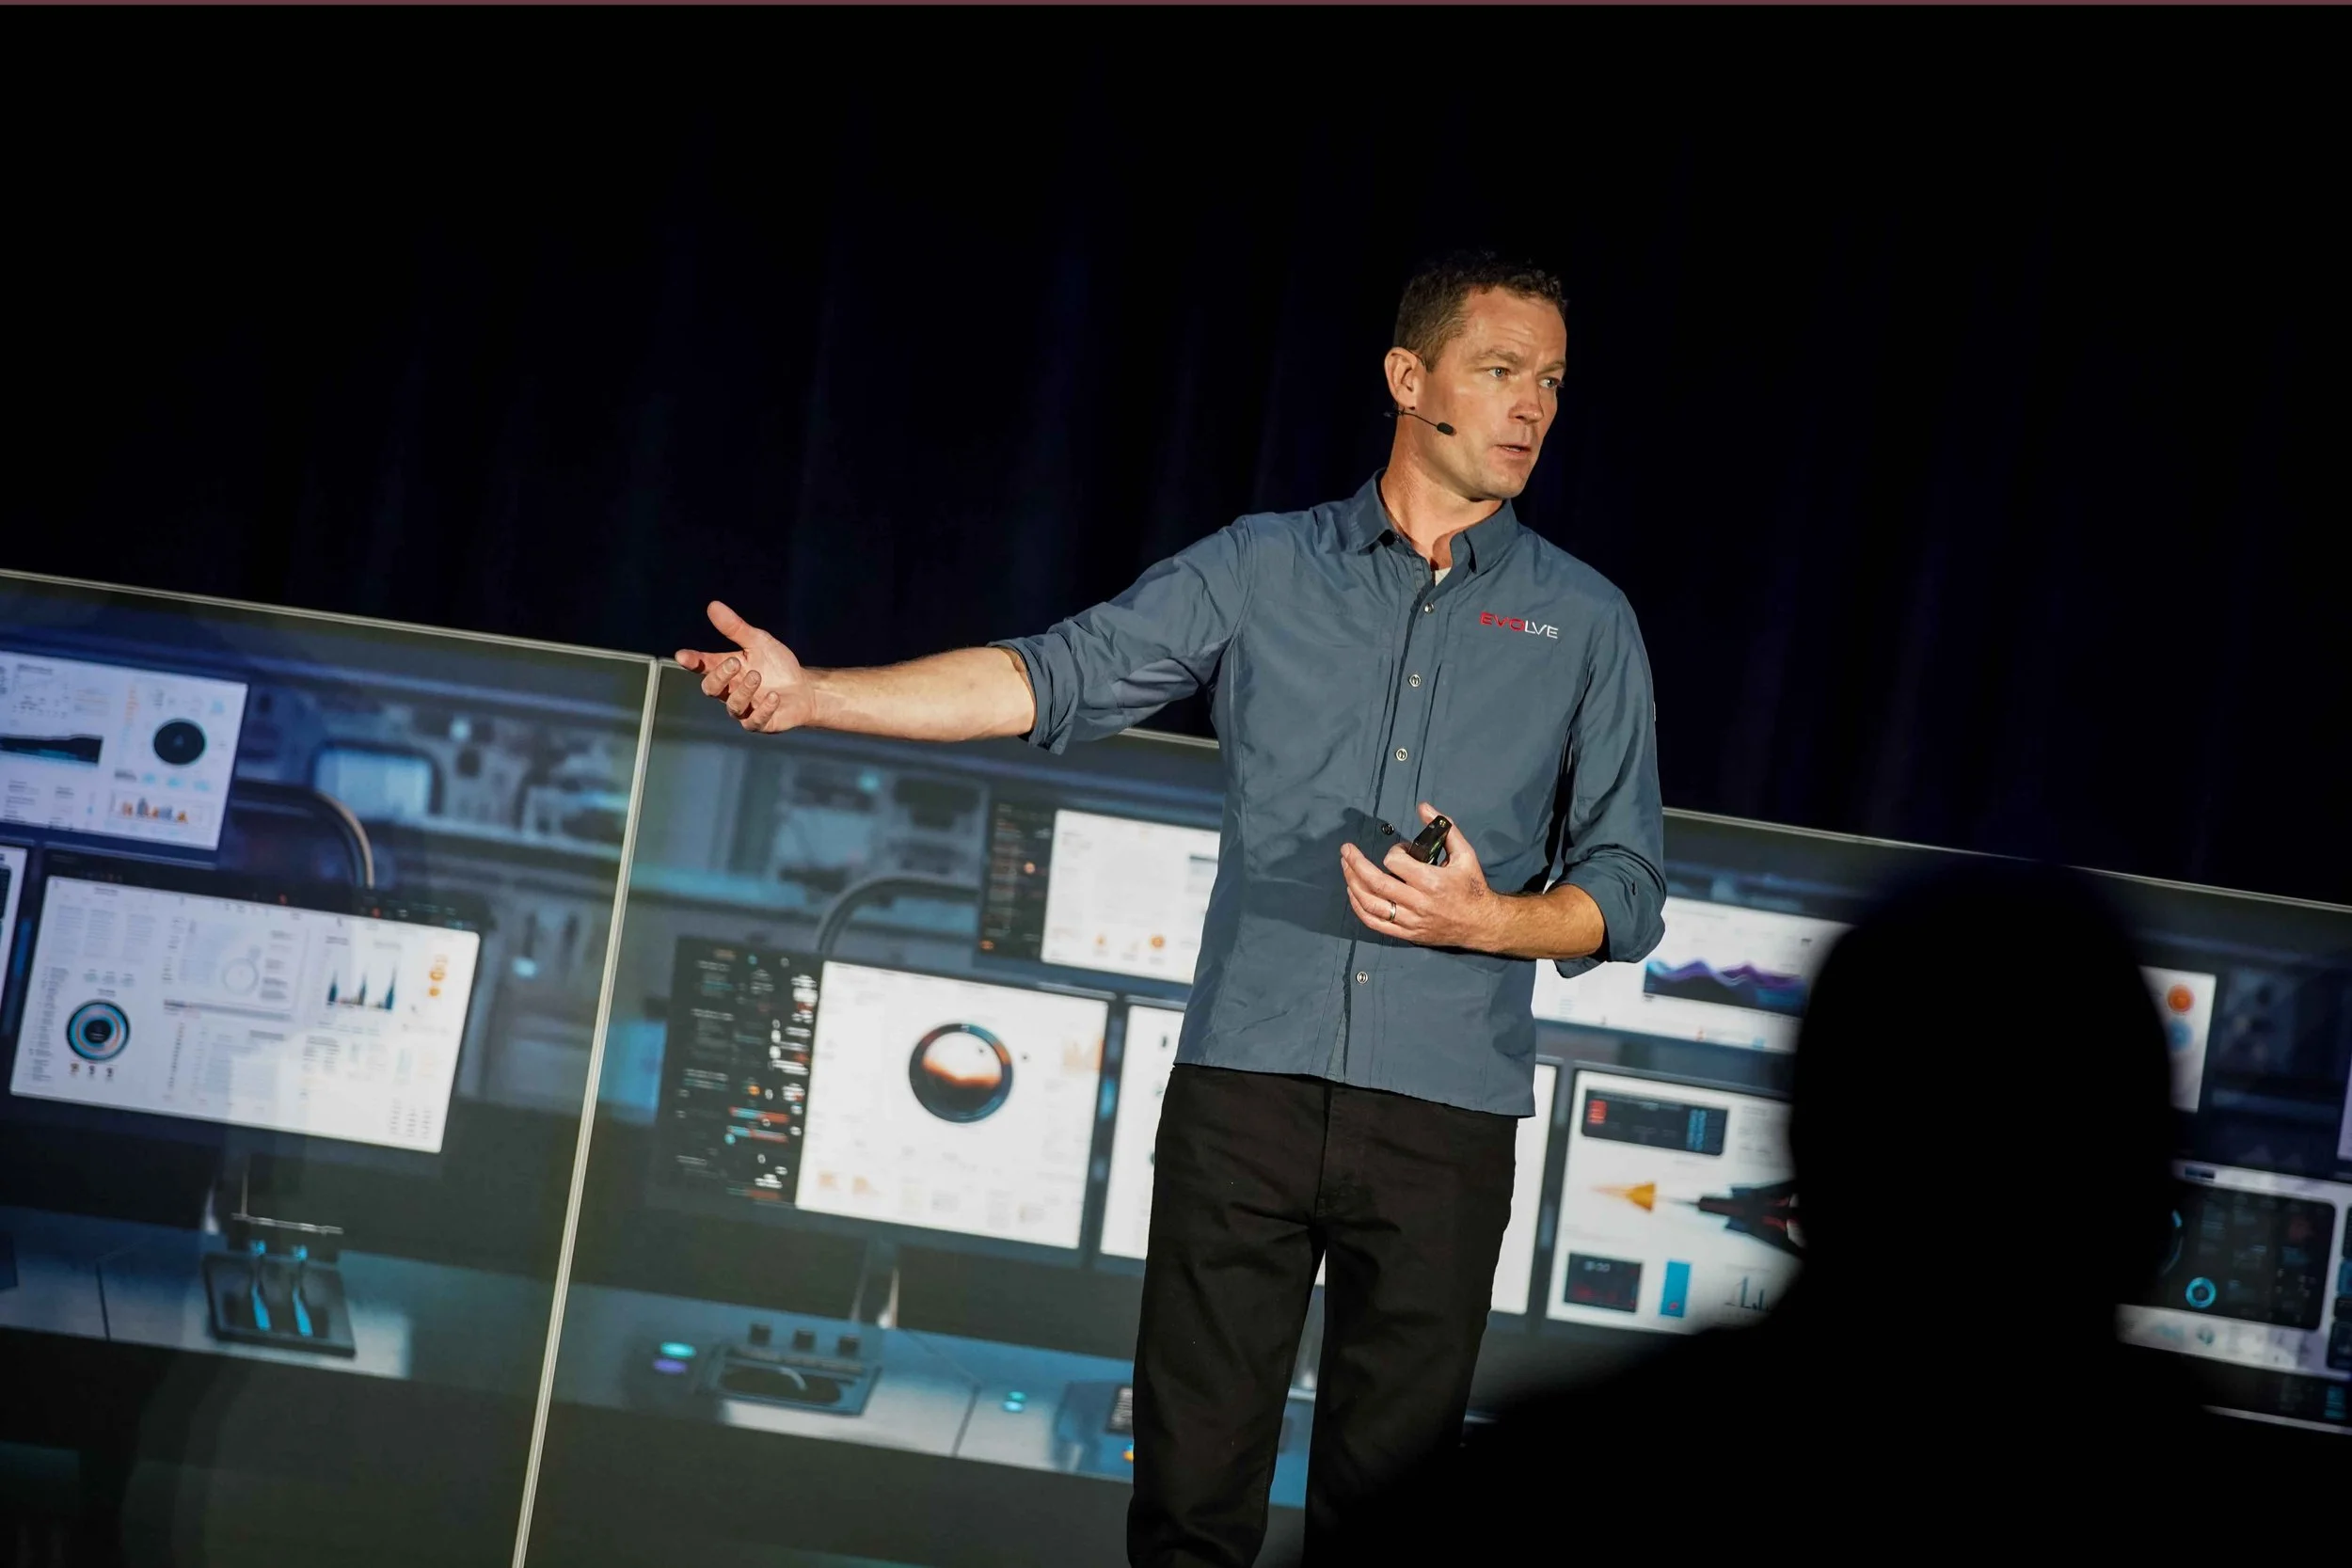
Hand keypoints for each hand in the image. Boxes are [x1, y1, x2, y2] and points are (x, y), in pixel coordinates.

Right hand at [675, 600, 810, 733]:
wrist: (805, 688)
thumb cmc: (777, 665)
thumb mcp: (758, 641)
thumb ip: (735, 628)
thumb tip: (713, 605)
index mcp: (727, 670)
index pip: (703, 666)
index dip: (692, 662)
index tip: (682, 656)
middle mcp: (731, 690)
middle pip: (711, 688)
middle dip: (720, 676)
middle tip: (735, 662)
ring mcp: (745, 709)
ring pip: (733, 706)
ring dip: (744, 690)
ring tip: (757, 675)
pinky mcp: (761, 722)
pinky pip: (754, 721)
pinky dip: (763, 709)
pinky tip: (774, 697)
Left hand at [1339, 802, 1499, 949]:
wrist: (1481, 923)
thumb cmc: (1472, 886)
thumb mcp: (1465, 854)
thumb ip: (1446, 828)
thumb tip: (1424, 807)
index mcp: (1432, 882)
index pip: (1395, 864)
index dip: (1393, 852)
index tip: (1402, 851)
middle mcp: (1418, 903)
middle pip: (1376, 883)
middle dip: (1355, 864)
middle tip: (1346, 850)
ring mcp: (1410, 920)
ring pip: (1371, 904)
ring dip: (1352, 884)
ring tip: (1346, 867)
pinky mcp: (1406, 933)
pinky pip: (1374, 922)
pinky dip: (1359, 908)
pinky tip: (1353, 893)